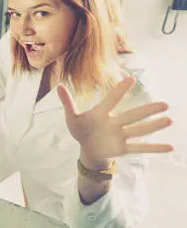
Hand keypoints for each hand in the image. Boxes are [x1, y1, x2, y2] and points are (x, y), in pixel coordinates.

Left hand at [57, 76, 172, 166]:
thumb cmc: (81, 130)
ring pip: (139, 130)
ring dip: (154, 126)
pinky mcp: (123, 148)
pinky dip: (154, 148)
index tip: (131, 79)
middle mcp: (115, 123)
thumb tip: (58, 86)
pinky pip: (140, 148)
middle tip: (165, 104)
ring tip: (170, 120)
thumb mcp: (72, 117)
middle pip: (133, 115)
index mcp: (102, 113)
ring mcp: (120, 136)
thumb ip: (67, 102)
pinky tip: (170, 147)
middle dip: (148, 110)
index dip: (120, 90)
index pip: (112, 100)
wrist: (87, 148)